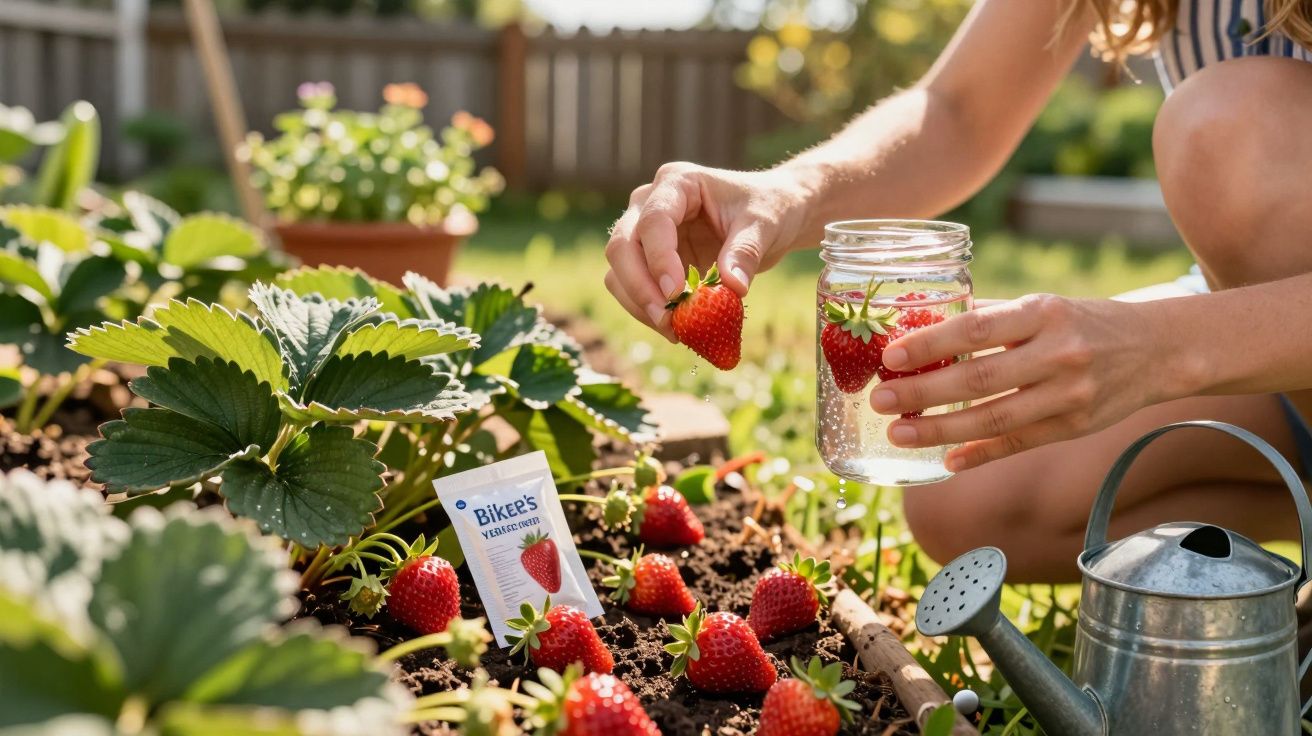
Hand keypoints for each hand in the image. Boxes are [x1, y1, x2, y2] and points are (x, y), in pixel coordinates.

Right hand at [604, 162, 814, 340]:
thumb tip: (732, 288)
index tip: (676, 294)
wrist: (771, 216)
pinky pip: (632, 289)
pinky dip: (647, 311)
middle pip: (622, 245)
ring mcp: (644, 233)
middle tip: (667, 319)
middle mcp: (650, 203)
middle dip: (639, 287)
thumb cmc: (768, 209)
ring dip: (638, 304)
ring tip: (675, 330)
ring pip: (618, 271)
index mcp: (677, 183)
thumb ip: (745, 252)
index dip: (660, 258)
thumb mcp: (764, 225)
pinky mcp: (648, 261)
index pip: (654, 220)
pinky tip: (677, 328)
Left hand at [870, 294, 1167, 470]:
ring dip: (940, 430)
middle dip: (922, 393)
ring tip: (899, 432)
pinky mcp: (1075, 428)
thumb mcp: (1044, 306)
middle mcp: (1058, 354)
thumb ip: (991, 318)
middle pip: (978, 379)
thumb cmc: (1084, 322)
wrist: (1159, 349)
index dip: (930, 345)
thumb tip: (925, 326)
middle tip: (880, 399)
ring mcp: (1069, 395)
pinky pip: (1019, 444)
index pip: (975, 329)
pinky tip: (946, 460)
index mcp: (1043, 314)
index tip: (891, 356)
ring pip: (994, 419)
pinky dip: (980, 454)